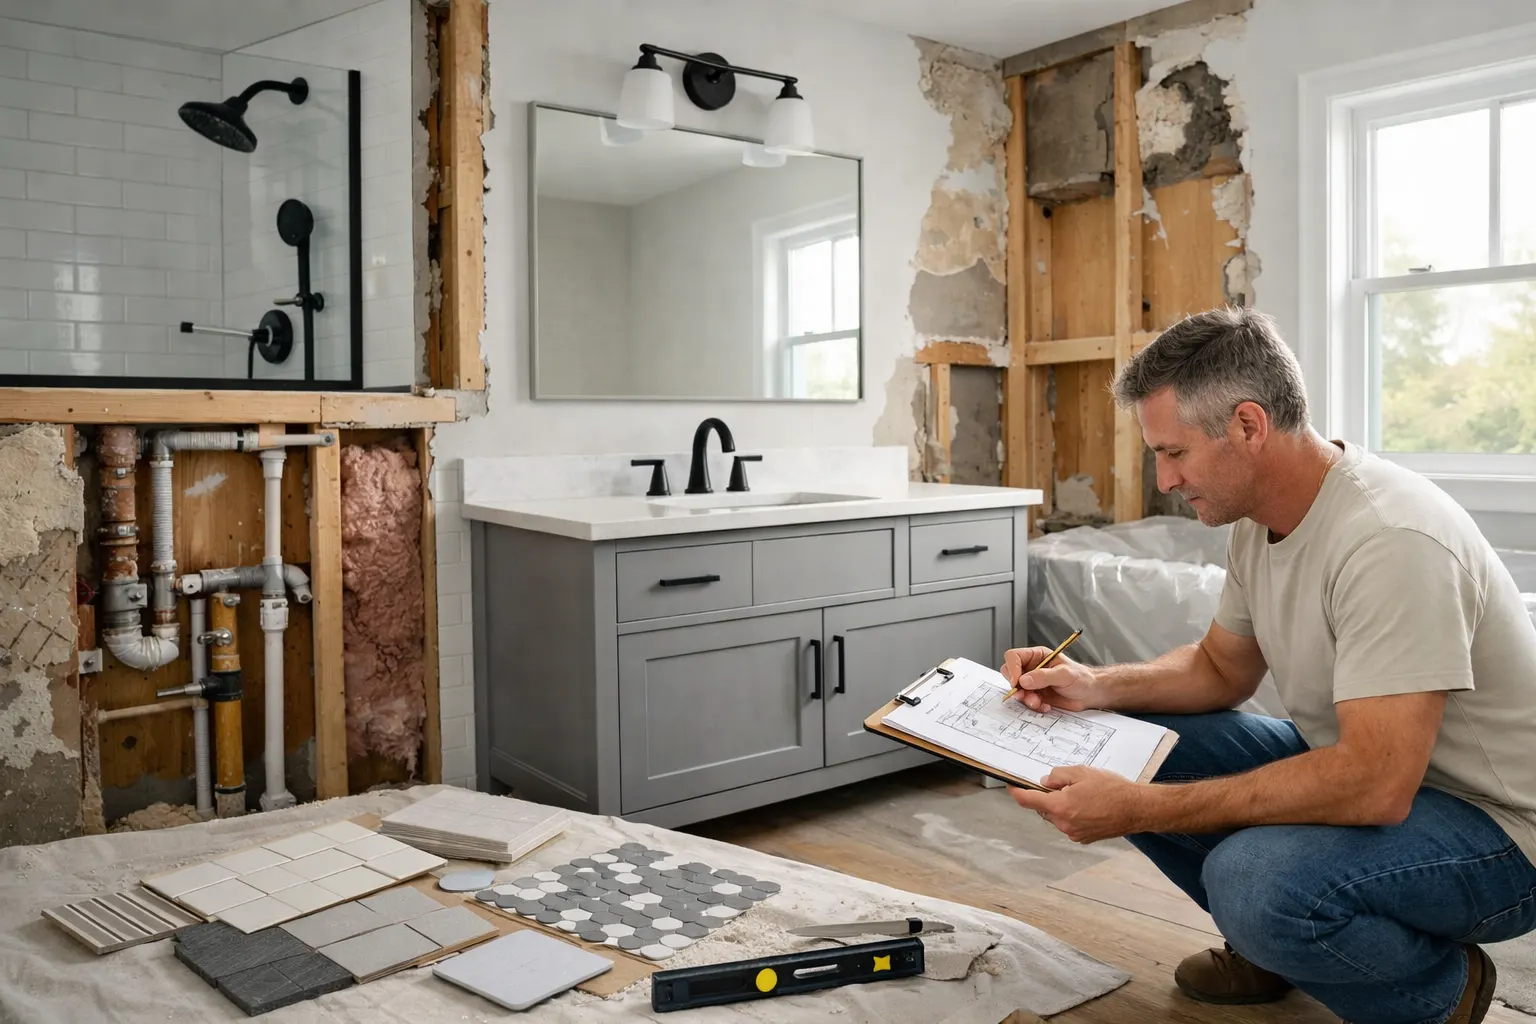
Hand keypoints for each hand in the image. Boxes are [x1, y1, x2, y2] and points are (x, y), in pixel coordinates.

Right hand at [1000, 647, 1097, 711]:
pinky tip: (1045, 706)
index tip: (1018, 682)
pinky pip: (1025, 701)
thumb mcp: (1065, 674)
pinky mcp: (1035, 695)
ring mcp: (1032, 683)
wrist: (1089, 694)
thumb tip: (1024, 680)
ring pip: (1016, 690)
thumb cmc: (1081, 678)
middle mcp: (1032, 668)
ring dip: (1025, 699)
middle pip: (1010, 673)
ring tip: (1038, 703)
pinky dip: (1033, 706)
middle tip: (1026, 694)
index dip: (1012, 668)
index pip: (1013, 657)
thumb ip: (1044, 676)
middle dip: (1016, 687)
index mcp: (1037, 656)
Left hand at [1008, 767, 1146, 842]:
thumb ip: (1058, 776)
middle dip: (1048, 797)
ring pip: (1057, 817)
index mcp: (1060, 806)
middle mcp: (1063, 823)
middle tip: (1065, 785)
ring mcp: (1073, 833)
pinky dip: (1073, 815)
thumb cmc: (1112, 790)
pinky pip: (1069, 824)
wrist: (1136, 809)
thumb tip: (1046, 782)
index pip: (1028, 800)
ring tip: (1084, 795)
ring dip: (1062, 807)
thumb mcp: (1081, 773)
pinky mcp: (1083, 838)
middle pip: (1044, 808)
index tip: (1012, 787)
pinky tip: (1089, 807)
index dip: (1017, 792)